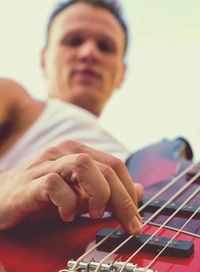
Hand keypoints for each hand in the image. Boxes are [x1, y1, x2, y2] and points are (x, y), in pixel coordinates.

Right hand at [0, 140, 143, 233]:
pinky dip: (67, 204)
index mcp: (78, 152)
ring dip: (98, 194)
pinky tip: (66, 216)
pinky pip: (55, 185)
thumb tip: (140, 190)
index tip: (136, 218)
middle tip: (129, 224)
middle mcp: (64, 152)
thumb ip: (107, 191)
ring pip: (84, 165)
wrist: (2, 197)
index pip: (115, 165)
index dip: (130, 191)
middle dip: (124, 199)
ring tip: (93, 214)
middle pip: (107, 167)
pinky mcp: (31, 181)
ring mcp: (47, 163)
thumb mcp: (80, 195)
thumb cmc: (42, 197)